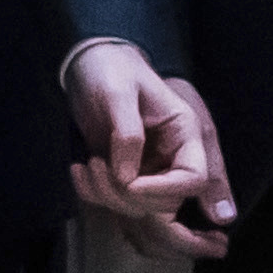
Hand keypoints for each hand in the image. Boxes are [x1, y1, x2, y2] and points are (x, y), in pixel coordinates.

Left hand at [68, 43, 232, 260]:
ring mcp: (149, 168)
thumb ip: (127, 134)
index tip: (129, 182)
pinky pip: (115, 201)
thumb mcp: (118, 93)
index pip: (194, 178)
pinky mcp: (125, 174)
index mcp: (184, 133)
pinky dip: (93, 194)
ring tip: (87, 165)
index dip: (164, 189)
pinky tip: (78, 170)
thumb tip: (127, 177)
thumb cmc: (110, 70)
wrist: (91, 66)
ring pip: (140, 207)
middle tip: (98, 166)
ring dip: (108, 196)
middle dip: (129, 195)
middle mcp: (172, 155)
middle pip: (168, 201)